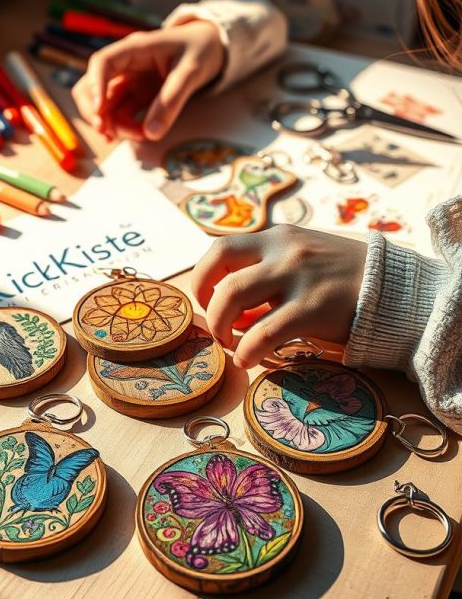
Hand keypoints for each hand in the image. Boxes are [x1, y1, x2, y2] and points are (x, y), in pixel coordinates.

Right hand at [72, 20, 224, 140]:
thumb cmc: (199, 50)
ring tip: (138, 137)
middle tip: (108, 134)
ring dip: (113, 124)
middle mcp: (125, 65)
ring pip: (105, 105)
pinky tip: (140, 135)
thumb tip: (151, 134)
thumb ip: (172, 100)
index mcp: (134, 49)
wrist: (210, 47)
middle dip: (96, 112)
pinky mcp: (136, 95)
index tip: (99, 111)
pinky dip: (125, 127)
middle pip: (92, 86)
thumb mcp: (191, 72)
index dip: (95, 86)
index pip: (102, 63)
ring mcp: (129, 81)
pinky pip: (121, 113)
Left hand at [191, 226, 366, 368]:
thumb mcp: (305, 257)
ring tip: (233, 345)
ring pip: (233, 295)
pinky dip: (248, 350)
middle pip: (221, 273)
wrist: (395, 288)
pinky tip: (249, 361)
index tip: (208, 300)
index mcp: (278, 237)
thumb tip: (234, 309)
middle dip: (209, 307)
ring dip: (222, 326)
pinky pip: (265, 331)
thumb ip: (270, 272)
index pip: (221, 247)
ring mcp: (298, 277)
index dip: (203, 277)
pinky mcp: (313, 307)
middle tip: (219, 329)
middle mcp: (284, 251)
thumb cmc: (344, 278)